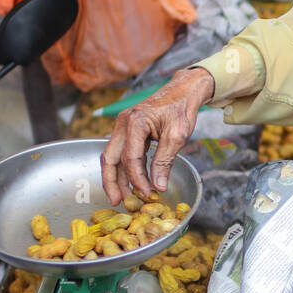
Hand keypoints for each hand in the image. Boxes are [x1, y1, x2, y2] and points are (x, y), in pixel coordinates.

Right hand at [100, 67, 214, 204]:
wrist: (183, 91)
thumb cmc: (181, 109)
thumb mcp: (177, 136)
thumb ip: (165, 161)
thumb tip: (158, 186)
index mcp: (135, 122)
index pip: (130, 158)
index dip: (137, 179)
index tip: (146, 193)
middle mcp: (124, 123)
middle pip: (109, 157)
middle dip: (111, 181)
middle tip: (116, 201)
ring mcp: (123, 126)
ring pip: (113, 156)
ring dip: (117, 177)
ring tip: (123, 196)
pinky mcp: (128, 130)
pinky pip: (121, 152)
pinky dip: (124, 168)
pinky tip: (131, 181)